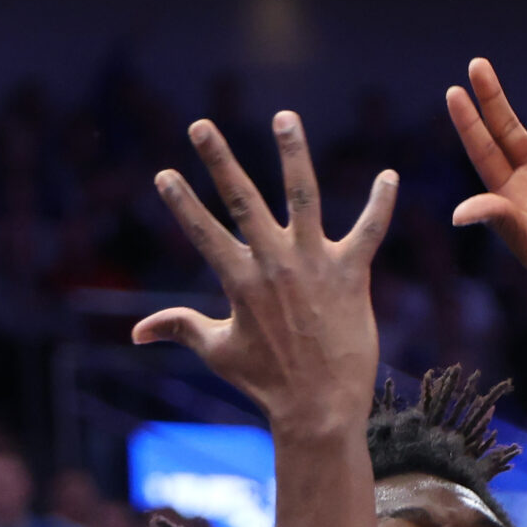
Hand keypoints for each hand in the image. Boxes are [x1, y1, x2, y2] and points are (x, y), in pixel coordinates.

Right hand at [135, 113, 398, 437]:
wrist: (319, 409)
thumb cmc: (266, 383)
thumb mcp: (218, 352)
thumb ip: (181, 327)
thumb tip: (136, 332)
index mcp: (239, 281)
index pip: (203, 231)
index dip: (181, 201)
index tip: (165, 172)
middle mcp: (274, 264)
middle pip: (242, 200)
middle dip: (219, 160)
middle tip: (201, 125)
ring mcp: (314, 264)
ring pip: (303, 196)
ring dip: (293, 153)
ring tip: (284, 117)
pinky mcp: (350, 273)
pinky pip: (369, 230)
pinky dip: (381, 202)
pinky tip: (390, 175)